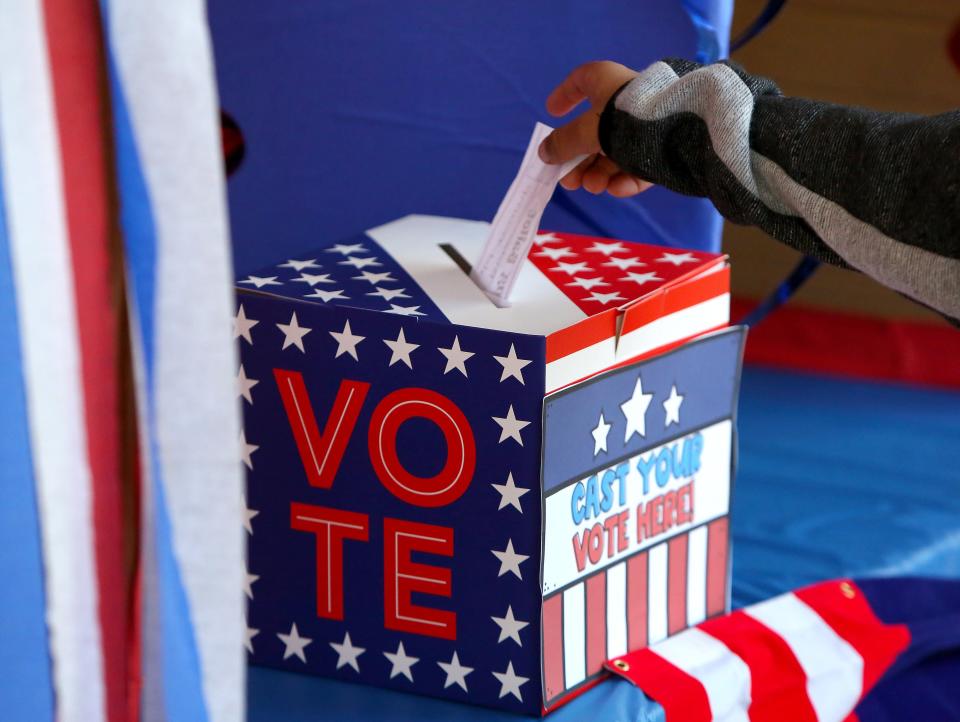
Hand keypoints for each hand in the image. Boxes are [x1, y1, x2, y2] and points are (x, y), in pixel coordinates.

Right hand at [539, 61, 652, 197]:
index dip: (565, 94)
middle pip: (595, 131)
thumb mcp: (586, 132)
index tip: (552, 112)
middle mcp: (627, 101)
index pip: (582, 80)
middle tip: (570, 182)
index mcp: (607, 83)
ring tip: (593, 187)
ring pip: (616, 151)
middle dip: (580, 160)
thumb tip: (544, 153)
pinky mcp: (664, 146)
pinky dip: (625, 177)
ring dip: (599, 173)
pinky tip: (616, 189)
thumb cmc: (624, 120)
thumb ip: (563, 143)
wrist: (676, 130)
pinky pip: (639, 163)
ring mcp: (647, 124)